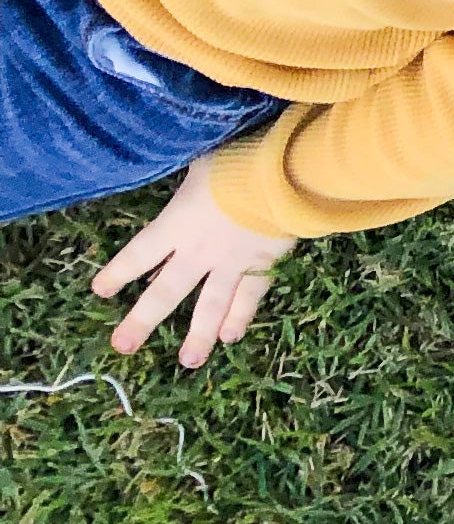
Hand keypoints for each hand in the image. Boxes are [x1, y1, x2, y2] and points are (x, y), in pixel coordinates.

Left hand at [94, 156, 295, 367]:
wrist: (282, 174)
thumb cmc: (237, 162)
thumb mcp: (200, 167)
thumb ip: (189, 187)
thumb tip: (185, 188)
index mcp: (175, 226)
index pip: (138, 255)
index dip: (117, 273)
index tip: (100, 291)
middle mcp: (197, 252)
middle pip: (165, 292)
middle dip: (142, 320)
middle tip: (123, 346)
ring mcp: (231, 263)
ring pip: (210, 306)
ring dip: (198, 335)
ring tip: (189, 361)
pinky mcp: (263, 264)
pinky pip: (249, 296)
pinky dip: (240, 316)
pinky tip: (231, 336)